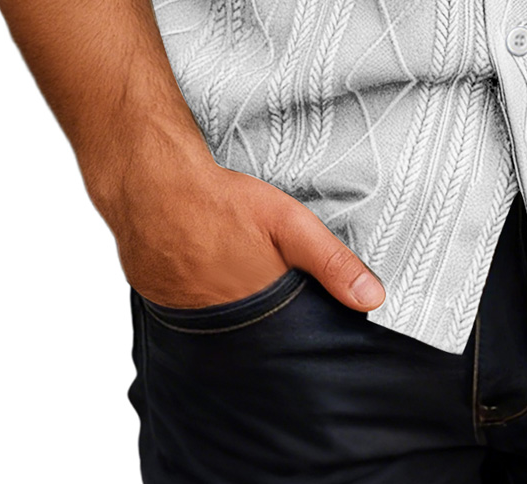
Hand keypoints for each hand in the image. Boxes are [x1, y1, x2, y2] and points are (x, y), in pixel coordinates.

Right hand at [88, 138, 385, 312]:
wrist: (152, 185)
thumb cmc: (223, 202)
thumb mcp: (289, 224)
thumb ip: (331, 262)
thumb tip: (373, 299)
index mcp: (257, 310)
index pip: (286, 341)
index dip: (297, 328)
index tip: (303, 313)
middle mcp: (220, 325)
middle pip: (253, 335)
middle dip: (265, 321)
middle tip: (264, 281)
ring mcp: (185, 318)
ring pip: (220, 326)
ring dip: (230, 310)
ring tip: (233, 273)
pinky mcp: (159, 303)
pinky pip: (187, 312)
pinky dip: (198, 299)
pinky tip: (203, 271)